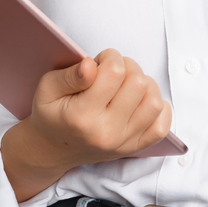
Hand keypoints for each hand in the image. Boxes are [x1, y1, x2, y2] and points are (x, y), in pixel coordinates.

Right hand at [30, 49, 171, 167]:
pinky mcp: (134, 148)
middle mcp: (106, 132)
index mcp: (82, 116)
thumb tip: (91, 64)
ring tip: (125, 84)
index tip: (100, 61)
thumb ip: (69, 75)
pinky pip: (161, 126)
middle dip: (127, 67)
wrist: (52, 149)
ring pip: (154, 102)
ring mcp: (123, 142)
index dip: (110, 57)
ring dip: (143, 85)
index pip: (114, 72)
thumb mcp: (46, 89)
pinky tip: (139, 101)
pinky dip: (157, 109)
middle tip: (111, 72)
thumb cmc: (51, 114)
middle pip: (138, 83)